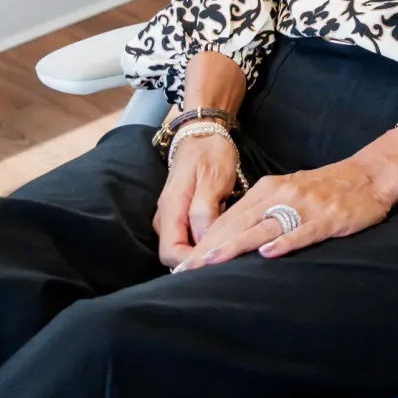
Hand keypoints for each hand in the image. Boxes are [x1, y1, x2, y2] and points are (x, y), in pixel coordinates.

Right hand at [153, 133, 241, 268]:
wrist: (205, 132)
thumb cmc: (210, 153)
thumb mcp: (212, 180)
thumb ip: (204, 212)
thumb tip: (204, 242)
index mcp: (171, 209)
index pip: (170, 252)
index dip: (190, 263)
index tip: (214, 265)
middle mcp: (167, 216)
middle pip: (176, 252)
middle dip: (199, 260)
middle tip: (227, 260)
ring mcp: (174, 215)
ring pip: (185, 244)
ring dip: (204, 249)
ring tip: (230, 250)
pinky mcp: (183, 212)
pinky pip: (191, 234)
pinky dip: (206, 238)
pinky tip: (226, 236)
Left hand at [174, 130, 397, 269]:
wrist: (369, 175)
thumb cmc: (326, 189)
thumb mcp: (289, 193)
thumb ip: (262, 212)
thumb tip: (231, 238)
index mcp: (269, 189)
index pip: (229, 218)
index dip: (204, 241)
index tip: (183, 263)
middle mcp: (281, 195)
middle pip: (238, 224)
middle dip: (209, 248)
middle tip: (185, 272)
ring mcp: (304, 206)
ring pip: (263, 228)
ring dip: (235, 246)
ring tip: (211, 263)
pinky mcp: (326, 218)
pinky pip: (302, 232)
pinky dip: (284, 242)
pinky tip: (268, 253)